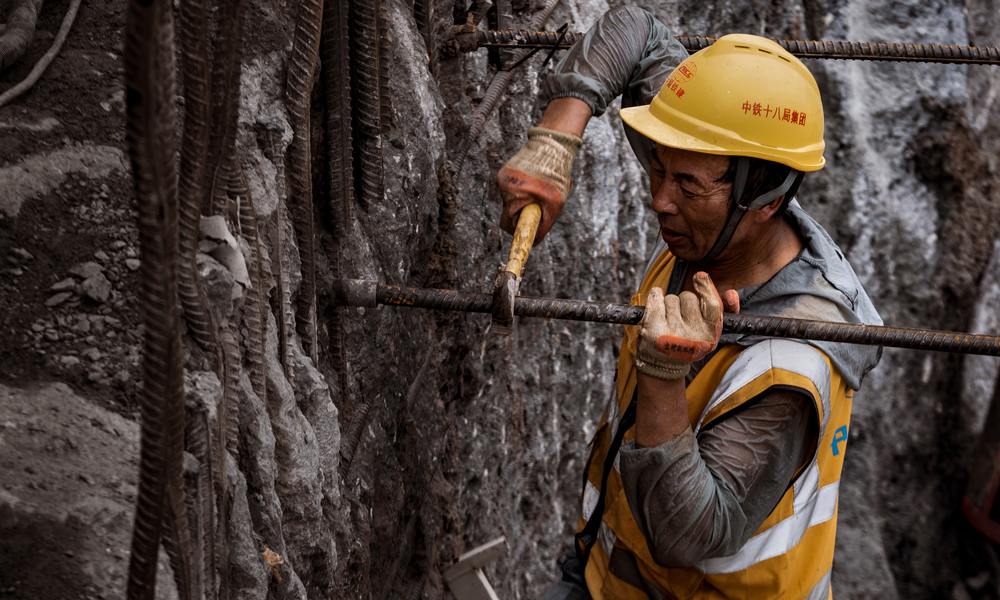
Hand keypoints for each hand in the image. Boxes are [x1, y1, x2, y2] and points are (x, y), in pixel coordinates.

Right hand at [498, 127, 581, 243]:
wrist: (553, 144)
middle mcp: (504, 185)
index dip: (516, 230)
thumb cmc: (557, 176)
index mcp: (515, 194)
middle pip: (508, 212)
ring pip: (510, 199)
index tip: (523, 233)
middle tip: (538, 207)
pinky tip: (535, 179)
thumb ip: (544, 226)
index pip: (506, 224)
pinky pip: (511, 188)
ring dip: (523, 199)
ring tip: (540, 188)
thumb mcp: (555, 205)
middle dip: (522, 213)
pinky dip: (522, 188)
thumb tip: (534, 242)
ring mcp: (503, 176)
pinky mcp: (504, 170)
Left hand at [635, 272, 739, 380]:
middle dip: (683, 302)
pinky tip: (656, 306)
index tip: (700, 276)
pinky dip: (655, 296)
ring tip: (668, 322)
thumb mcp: (710, 332)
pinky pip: (655, 297)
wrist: (663, 365)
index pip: (713, 305)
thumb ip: (724, 311)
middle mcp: (691, 336)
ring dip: (669, 304)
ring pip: (671, 297)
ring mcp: (671, 332)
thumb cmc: (689, 342)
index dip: (707, 287)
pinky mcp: (652, 328)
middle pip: (688, 297)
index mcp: (709, 336)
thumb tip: (731, 293)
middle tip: (680, 318)